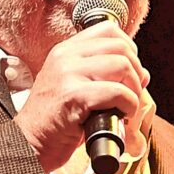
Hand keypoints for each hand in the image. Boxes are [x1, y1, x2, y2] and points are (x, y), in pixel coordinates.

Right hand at [9, 24, 153, 166]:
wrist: (30, 143)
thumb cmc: (55, 120)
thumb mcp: (74, 86)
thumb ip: (102, 74)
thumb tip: (143, 74)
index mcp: (66, 51)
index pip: (109, 30)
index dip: (129, 49)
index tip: (130, 72)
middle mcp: (65, 57)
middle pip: (121, 48)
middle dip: (136, 73)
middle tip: (132, 94)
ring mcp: (68, 74)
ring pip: (122, 66)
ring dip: (134, 91)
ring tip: (126, 108)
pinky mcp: (73, 96)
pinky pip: (117, 92)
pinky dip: (129, 106)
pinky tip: (122, 116)